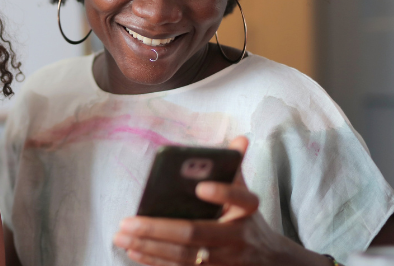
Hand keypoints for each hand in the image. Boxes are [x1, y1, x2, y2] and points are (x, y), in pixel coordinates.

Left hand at [113, 137, 324, 265]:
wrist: (271, 261)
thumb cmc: (247, 220)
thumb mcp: (247, 195)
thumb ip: (235, 169)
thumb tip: (239, 139)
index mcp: (248, 211)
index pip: (239, 199)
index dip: (222, 194)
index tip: (201, 186)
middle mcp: (237, 237)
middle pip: (195, 232)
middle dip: (157, 228)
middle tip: (127, 222)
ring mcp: (225, 260)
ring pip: (183, 255)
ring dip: (149, 246)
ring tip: (122, 236)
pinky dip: (155, 260)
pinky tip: (133, 250)